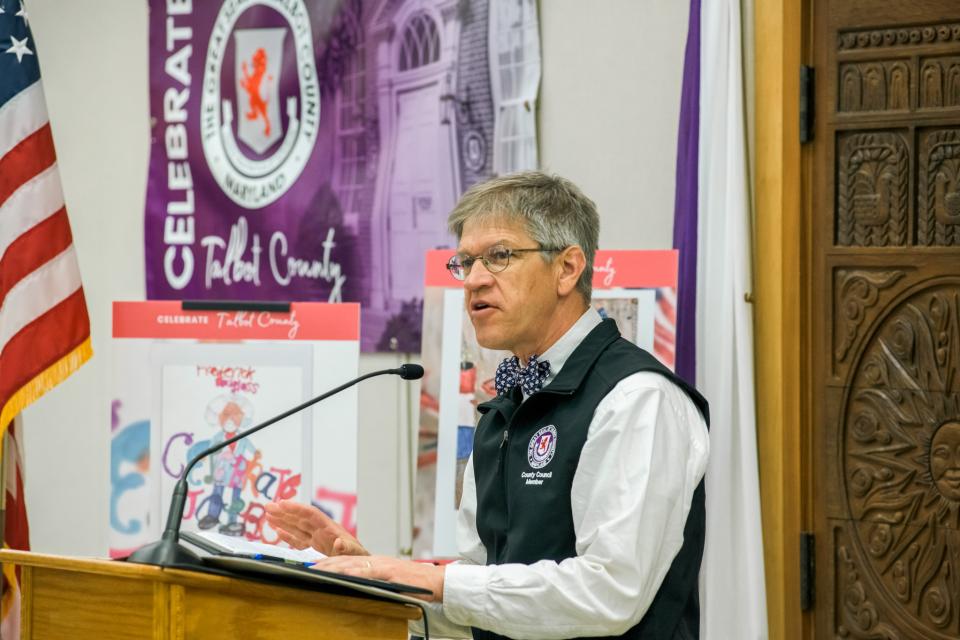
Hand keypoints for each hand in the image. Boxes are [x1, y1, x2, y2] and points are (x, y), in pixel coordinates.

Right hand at [263, 500, 367, 555]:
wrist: (363, 566)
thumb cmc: (360, 559)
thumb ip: (347, 548)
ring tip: (268, 514)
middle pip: (300, 518)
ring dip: (283, 520)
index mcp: (330, 529)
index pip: (310, 515)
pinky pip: (298, 539)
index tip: (282, 503)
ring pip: (297, 527)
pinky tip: (277, 530)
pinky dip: (287, 535)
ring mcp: (318, 538)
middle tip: (268, 505)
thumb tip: (339, 542)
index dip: (296, 509)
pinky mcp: (316, 547)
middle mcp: (322, 531)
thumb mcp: (355, 553)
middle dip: (285, 512)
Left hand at [311, 555, 444, 602]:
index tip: (310, 567)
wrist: (437, 582)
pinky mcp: (391, 573)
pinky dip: (354, 572)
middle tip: (304, 567)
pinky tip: (343, 574)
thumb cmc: (415, 585)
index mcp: (374, 564)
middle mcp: (376, 561)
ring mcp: (383, 566)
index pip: (345, 561)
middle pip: (344, 560)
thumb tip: (355, 590)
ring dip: (332, 567)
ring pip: (352, 564)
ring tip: (315, 570)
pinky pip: (369, 572)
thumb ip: (373, 583)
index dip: (327, 563)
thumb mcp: (389, 582)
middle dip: (323, 564)